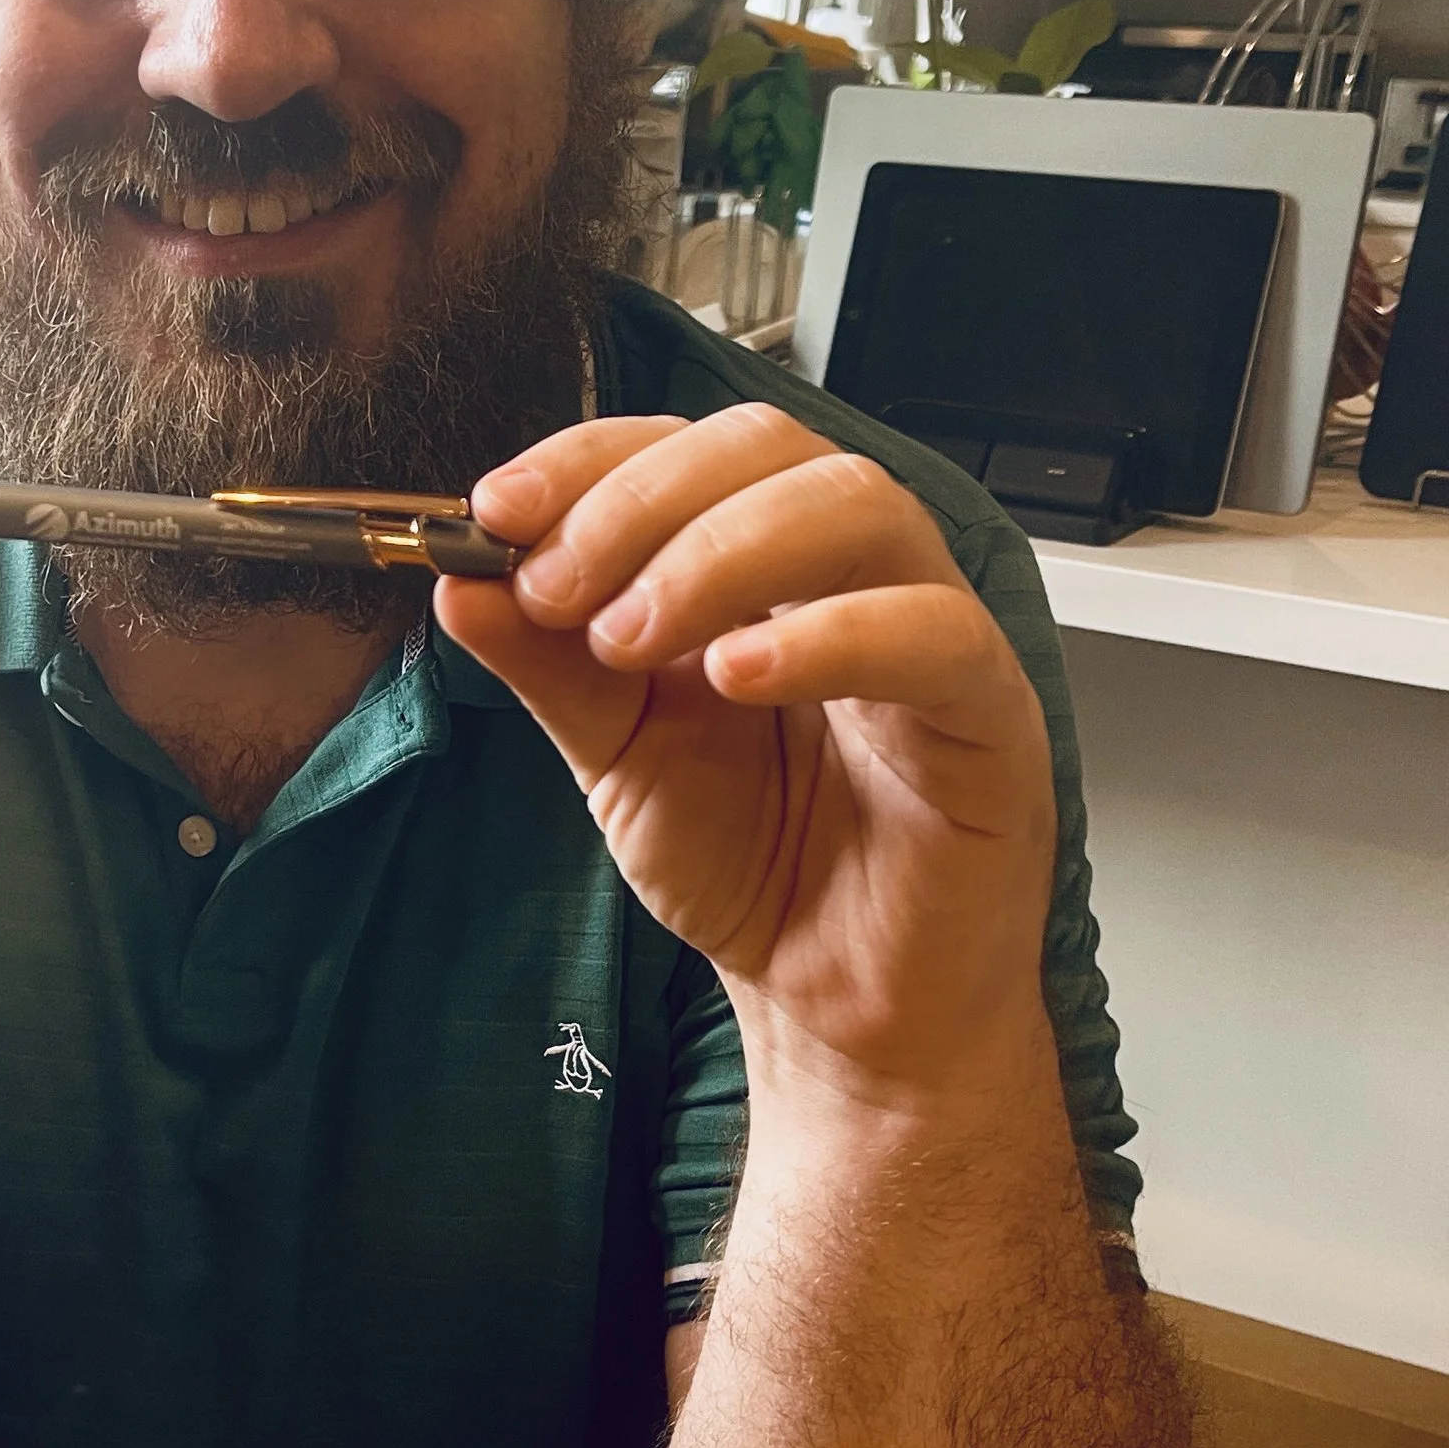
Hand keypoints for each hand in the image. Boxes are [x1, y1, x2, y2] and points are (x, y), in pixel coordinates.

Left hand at [435, 407, 1056, 1093]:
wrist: (836, 1000)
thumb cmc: (754, 863)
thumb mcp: (618, 757)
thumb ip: (550, 668)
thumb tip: (460, 579)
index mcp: (758, 561)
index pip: (683, 448)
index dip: (589, 461)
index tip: (499, 512)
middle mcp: (847, 570)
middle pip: (767, 448)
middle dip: (640, 502)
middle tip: (560, 587)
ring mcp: (928, 625)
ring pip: (854, 505)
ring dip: (718, 551)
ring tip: (632, 634)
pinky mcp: (988, 708)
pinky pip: (929, 631)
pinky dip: (824, 636)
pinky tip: (736, 673)